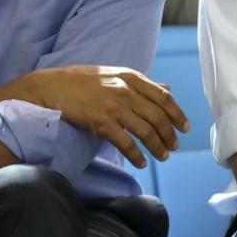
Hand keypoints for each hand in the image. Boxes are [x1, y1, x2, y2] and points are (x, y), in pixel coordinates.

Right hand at [27, 66, 189, 167]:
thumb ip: (141, 83)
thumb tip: (167, 89)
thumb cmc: (82, 81)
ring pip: (146, 131)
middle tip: (173, 146)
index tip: (185, 127)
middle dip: (169, 134)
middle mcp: (126, 90)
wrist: (51, 87)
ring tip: (162, 157)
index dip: (178, 114)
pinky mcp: (101, 122)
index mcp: (131, 77)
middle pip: (158, 117)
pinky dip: (137, 155)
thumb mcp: (114, 74)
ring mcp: (114, 106)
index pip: (164, 97)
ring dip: (157, 147)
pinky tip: (141, 162)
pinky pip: (126, 143)